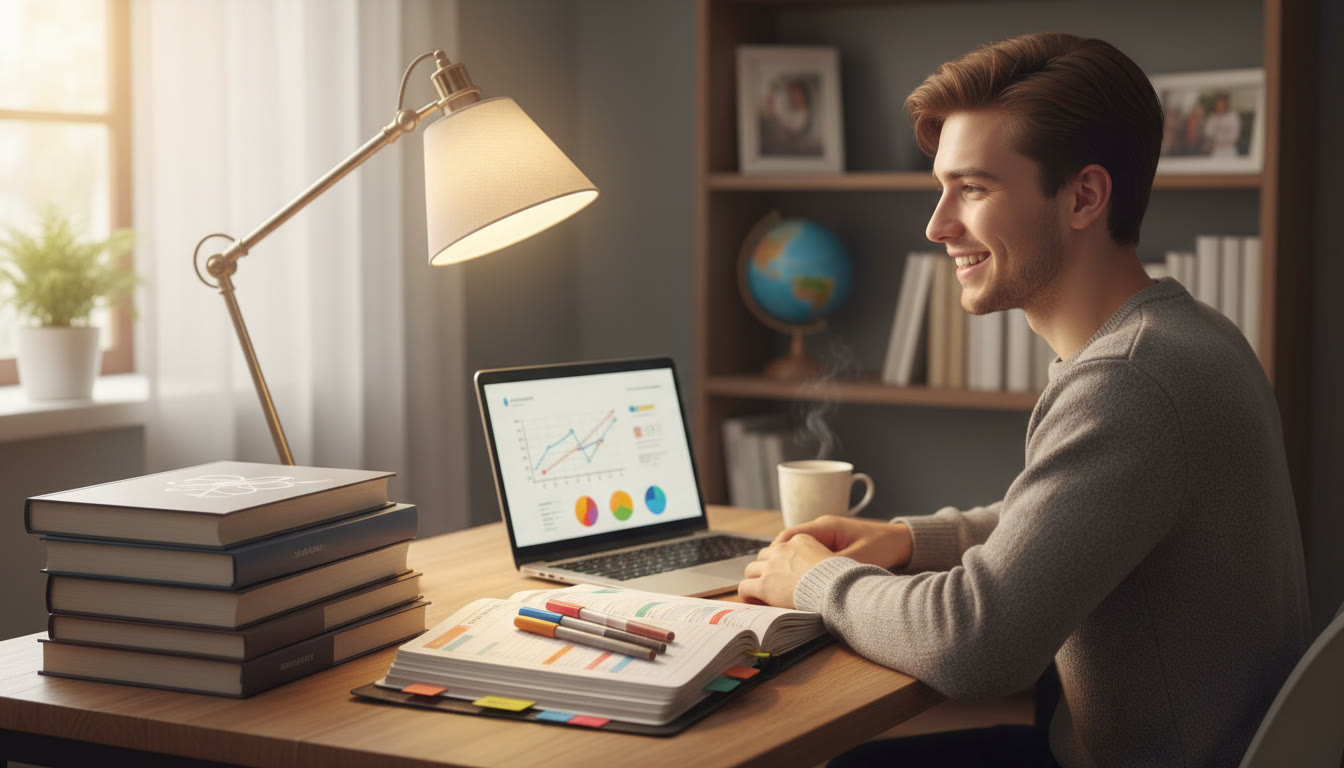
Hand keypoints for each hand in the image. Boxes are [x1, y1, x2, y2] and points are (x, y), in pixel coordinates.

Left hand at [738, 534, 833, 608]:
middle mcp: (782, 549)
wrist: (834, 587)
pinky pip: (745, 587)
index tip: (786, 573)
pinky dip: (746, 594)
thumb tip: (820, 570)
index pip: (783, 548)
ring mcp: (771, 567)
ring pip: (751, 569)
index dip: (782, 561)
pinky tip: (752, 601)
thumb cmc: (840, 578)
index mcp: (800, 540)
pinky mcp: (764, 585)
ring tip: (759, 593)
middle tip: (771, 583)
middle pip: (764, 556)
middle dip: (765, 568)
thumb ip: (822, 558)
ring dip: (755, 579)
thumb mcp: (834, 558)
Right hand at [775, 516, 911, 569]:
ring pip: (798, 547)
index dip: (776, 551)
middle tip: (769, 578)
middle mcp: (823, 528)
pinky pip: (809, 552)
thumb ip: (834, 566)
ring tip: (780, 581)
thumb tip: (810, 579)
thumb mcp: (858, 559)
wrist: (903, 541)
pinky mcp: (833, 544)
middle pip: (789, 540)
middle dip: (778, 558)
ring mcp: (827, 535)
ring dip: (789, 561)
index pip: (790, 534)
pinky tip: (800, 579)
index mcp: (826, 526)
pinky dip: (802, 564)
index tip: (768, 569)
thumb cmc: (883, 546)